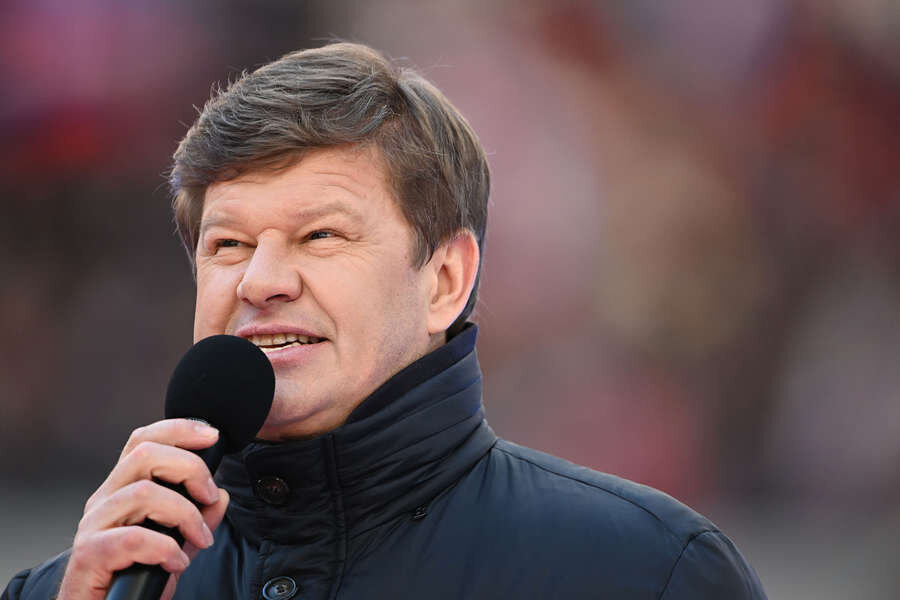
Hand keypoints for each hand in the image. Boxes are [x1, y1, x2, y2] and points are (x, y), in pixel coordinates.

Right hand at [57, 419, 229, 599]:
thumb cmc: (133, 577)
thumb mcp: (177, 543)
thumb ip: (198, 519)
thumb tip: (221, 496)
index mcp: (122, 490)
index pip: (142, 442)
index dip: (177, 430)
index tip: (211, 436)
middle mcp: (104, 501)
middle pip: (144, 455)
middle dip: (189, 468)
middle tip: (209, 496)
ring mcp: (93, 526)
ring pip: (143, 493)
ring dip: (184, 514)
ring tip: (200, 538)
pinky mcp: (88, 555)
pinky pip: (133, 538)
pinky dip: (165, 548)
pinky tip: (176, 562)